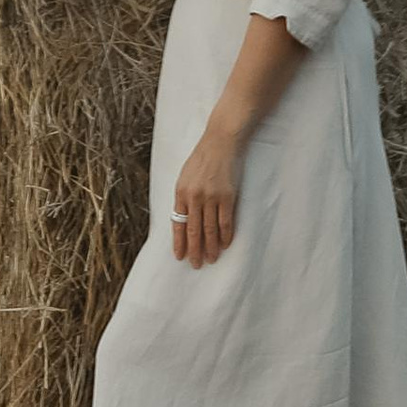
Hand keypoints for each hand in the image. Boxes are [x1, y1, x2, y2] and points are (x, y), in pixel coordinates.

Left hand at [171, 124, 244, 265]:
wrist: (221, 141)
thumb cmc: (202, 158)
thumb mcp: (186, 175)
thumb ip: (184, 196)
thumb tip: (184, 219)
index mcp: (181, 192)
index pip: (178, 224)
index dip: (179, 242)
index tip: (180, 256)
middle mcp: (194, 197)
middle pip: (194, 230)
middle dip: (194, 250)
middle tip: (196, 265)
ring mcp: (211, 197)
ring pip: (210, 230)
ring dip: (210, 247)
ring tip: (211, 259)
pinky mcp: (227, 196)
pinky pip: (226, 222)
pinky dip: (226, 235)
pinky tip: (225, 244)